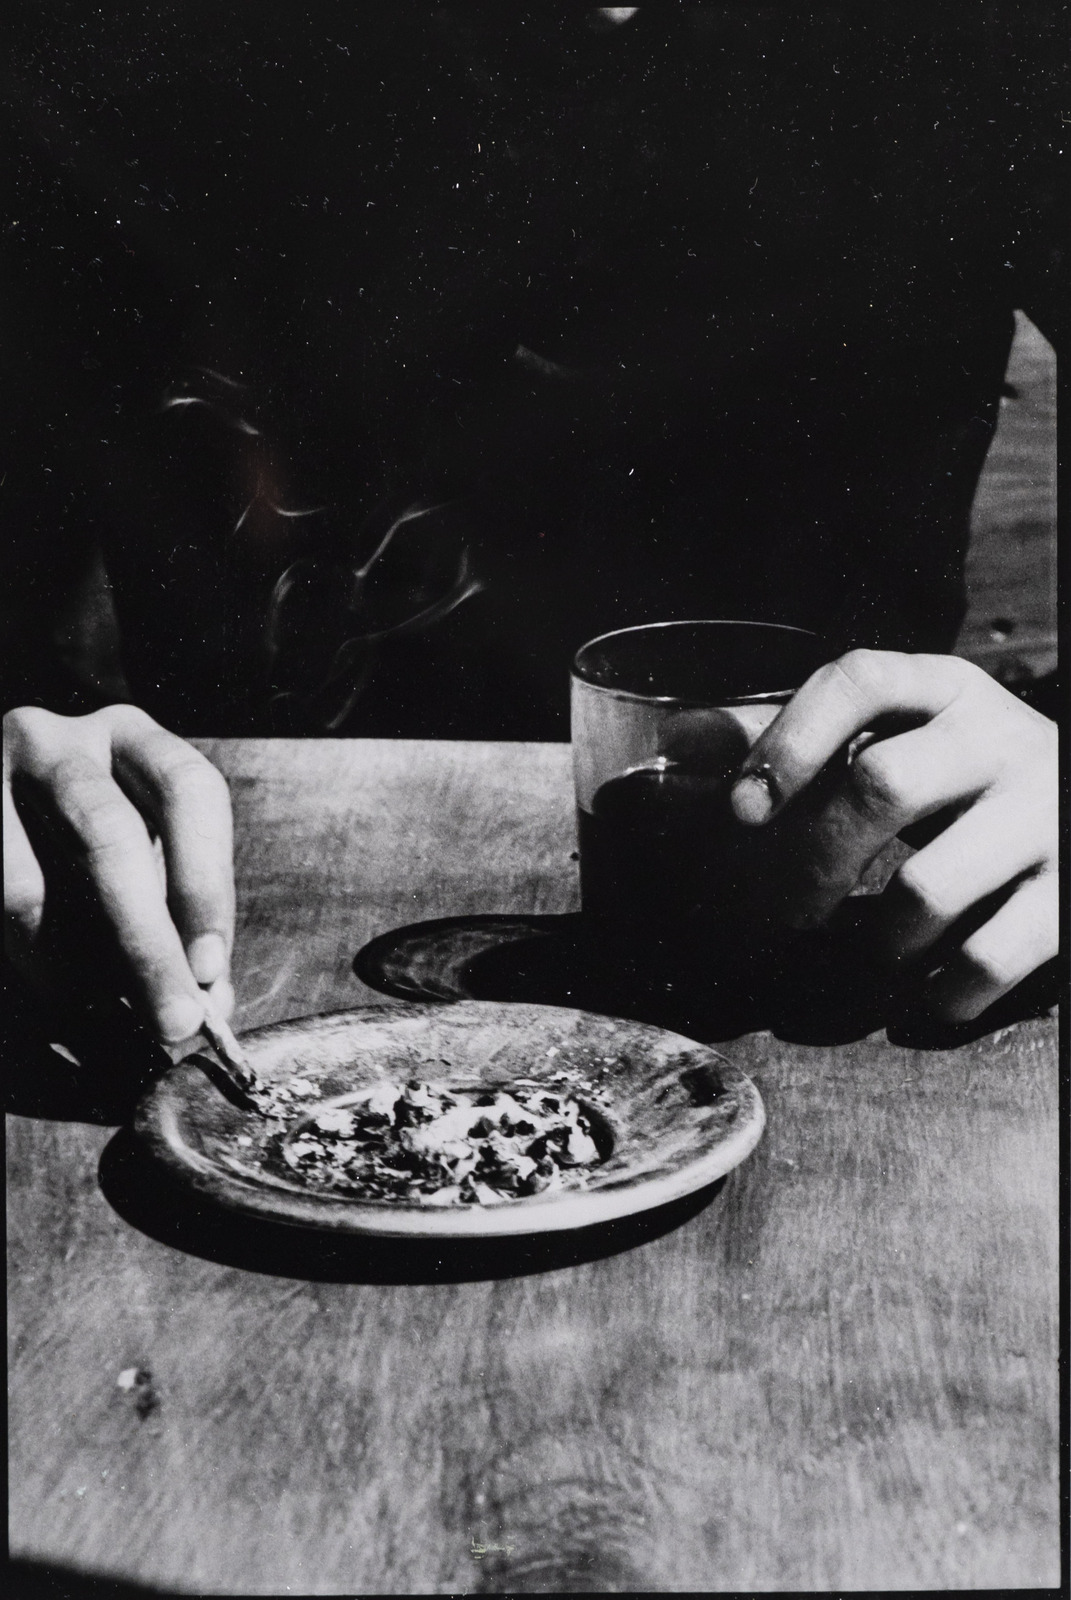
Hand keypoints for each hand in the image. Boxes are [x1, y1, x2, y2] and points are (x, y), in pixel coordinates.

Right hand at [4, 705, 234, 1042]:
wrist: (0, 796)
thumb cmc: (84, 832)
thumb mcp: (143, 846)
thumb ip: (178, 913)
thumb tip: (210, 999)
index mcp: (131, 738)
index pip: (187, 792)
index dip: (204, 882)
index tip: (208, 966)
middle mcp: (59, 742)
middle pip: (109, 835)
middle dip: (147, 941)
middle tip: (173, 1017)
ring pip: (30, 887)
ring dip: (76, 966)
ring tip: (105, 1004)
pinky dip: (35, 961)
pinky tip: (60, 984)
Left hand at [730, 650, 1058, 1020]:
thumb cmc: (960, 784)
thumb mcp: (891, 740)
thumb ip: (784, 740)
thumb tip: (673, 746)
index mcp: (943, 688)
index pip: (859, 679)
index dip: (789, 739)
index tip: (741, 810)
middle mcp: (1002, 736)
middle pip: (881, 785)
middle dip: (812, 862)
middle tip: (787, 913)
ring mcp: (1049, 812)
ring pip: (928, 888)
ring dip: (876, 942)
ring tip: (874, 949)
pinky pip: (986, 958)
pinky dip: (940, 993)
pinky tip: (930, 993)